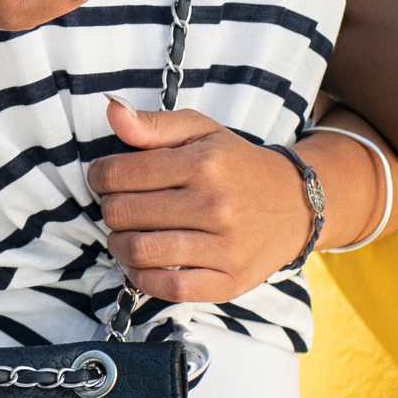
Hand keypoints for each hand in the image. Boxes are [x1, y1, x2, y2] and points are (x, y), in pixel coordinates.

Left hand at [91, 98, 318, 303]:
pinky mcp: (230, 281)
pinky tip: (144, 263)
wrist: (298, 205)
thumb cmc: (237, 165)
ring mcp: (225, 247)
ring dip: (119, 246)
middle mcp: (215, 205)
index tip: (105, 180)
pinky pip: (169, 287)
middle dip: (109, 211)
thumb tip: (112, 111)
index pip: (119, 173)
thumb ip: (153, 124)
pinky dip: (144, 278)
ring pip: (140, 251)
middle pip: (123, 213)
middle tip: (120, 208)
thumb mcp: (201, 131)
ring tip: (127, 236)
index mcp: (204, 163)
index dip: (99, 177)